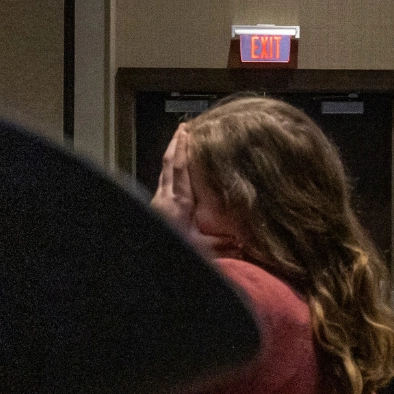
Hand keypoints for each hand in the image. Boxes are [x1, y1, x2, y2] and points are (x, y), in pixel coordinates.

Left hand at [153, 125, 238, 257]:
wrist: (148, 265)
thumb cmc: (175, 253)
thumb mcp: (203, 248)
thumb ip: (223, 241)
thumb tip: (245, 237)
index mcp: (178, 201)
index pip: (180, 167)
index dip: (183, 147)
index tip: (187, 130)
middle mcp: (164, 197)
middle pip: (168, 163)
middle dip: (175, 144)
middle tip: (183, 128)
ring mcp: (157, 201)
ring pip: (163, 172)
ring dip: (171, 156)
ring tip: (180, 143)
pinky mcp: (154, 208)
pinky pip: (162, 181)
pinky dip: (169, 170)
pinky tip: (175, 172)